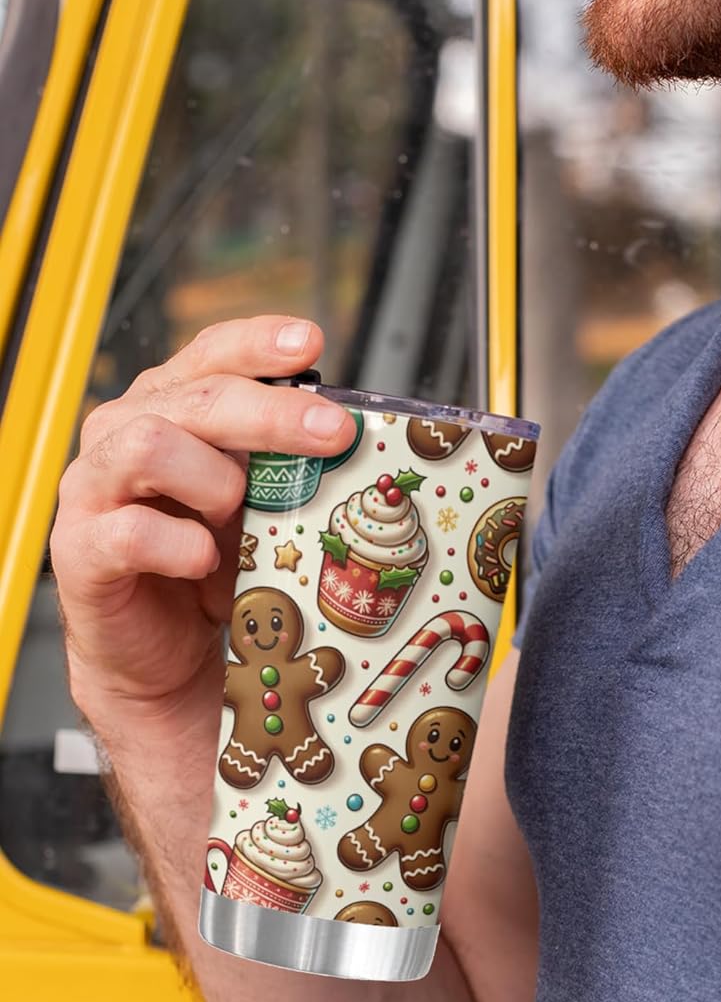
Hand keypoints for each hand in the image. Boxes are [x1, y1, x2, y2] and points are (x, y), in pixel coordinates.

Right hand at [50, 316, 354, 749]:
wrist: (164, 658)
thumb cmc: (214, 573)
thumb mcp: (263, 512)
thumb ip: (288, 471)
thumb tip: (358, 447)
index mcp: (173, 411)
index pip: (211, 355)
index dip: (259, 345)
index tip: (309, 343)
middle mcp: (126, 436)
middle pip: (196, 396)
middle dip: (272, 412)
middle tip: (333, 433)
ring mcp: (97, 490)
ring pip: (149, 444)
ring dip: (214, 478)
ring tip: (242, 514)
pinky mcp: (82, 551)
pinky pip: (128, 531)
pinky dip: (178, 544)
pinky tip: (207, 560)